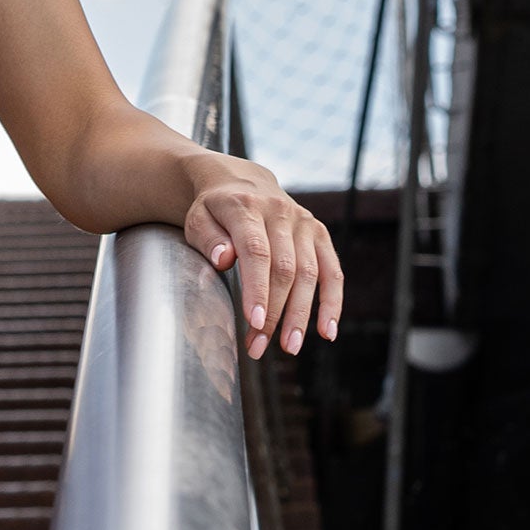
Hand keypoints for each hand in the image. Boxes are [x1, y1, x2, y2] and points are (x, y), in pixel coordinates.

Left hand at [182, 158, 343, 359]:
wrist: (241, 182)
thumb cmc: (214, 210)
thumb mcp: (197, 219)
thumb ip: (208, 238)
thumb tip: (224, 259)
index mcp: (246, 207)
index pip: (256, 252)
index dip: (258, 289)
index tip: (255, 322)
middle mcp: (281, 212)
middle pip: (285, 269)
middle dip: (275, 312)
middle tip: (260, 347)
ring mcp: (304, 222)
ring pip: (310, 274)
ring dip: (301, 315)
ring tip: (289, 347)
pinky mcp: (319, 233)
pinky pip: (332, 271)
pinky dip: (332, 302)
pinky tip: (327, 331)